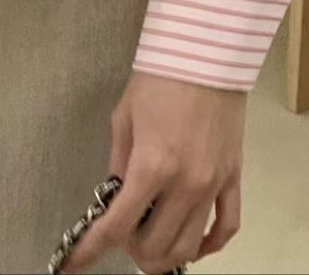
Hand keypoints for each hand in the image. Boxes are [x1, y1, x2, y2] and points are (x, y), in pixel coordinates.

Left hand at [64, 73, 245, 273]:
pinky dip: (207, 246)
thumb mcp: (125, 118)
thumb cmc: (162, 78)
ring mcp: (213, 185)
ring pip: (189, 248)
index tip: (75, 264)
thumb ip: (120, 164)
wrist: (207, 54)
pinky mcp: (233, 179)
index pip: (117, 226)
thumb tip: (115, 197)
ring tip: (148, 242)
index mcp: (152, 166)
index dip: (92, 250)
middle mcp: (186, 184)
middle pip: (155, 247)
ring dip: (165, 255)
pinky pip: (225, 229)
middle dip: (130, 249)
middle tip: (119, 234)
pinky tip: (191, 245)